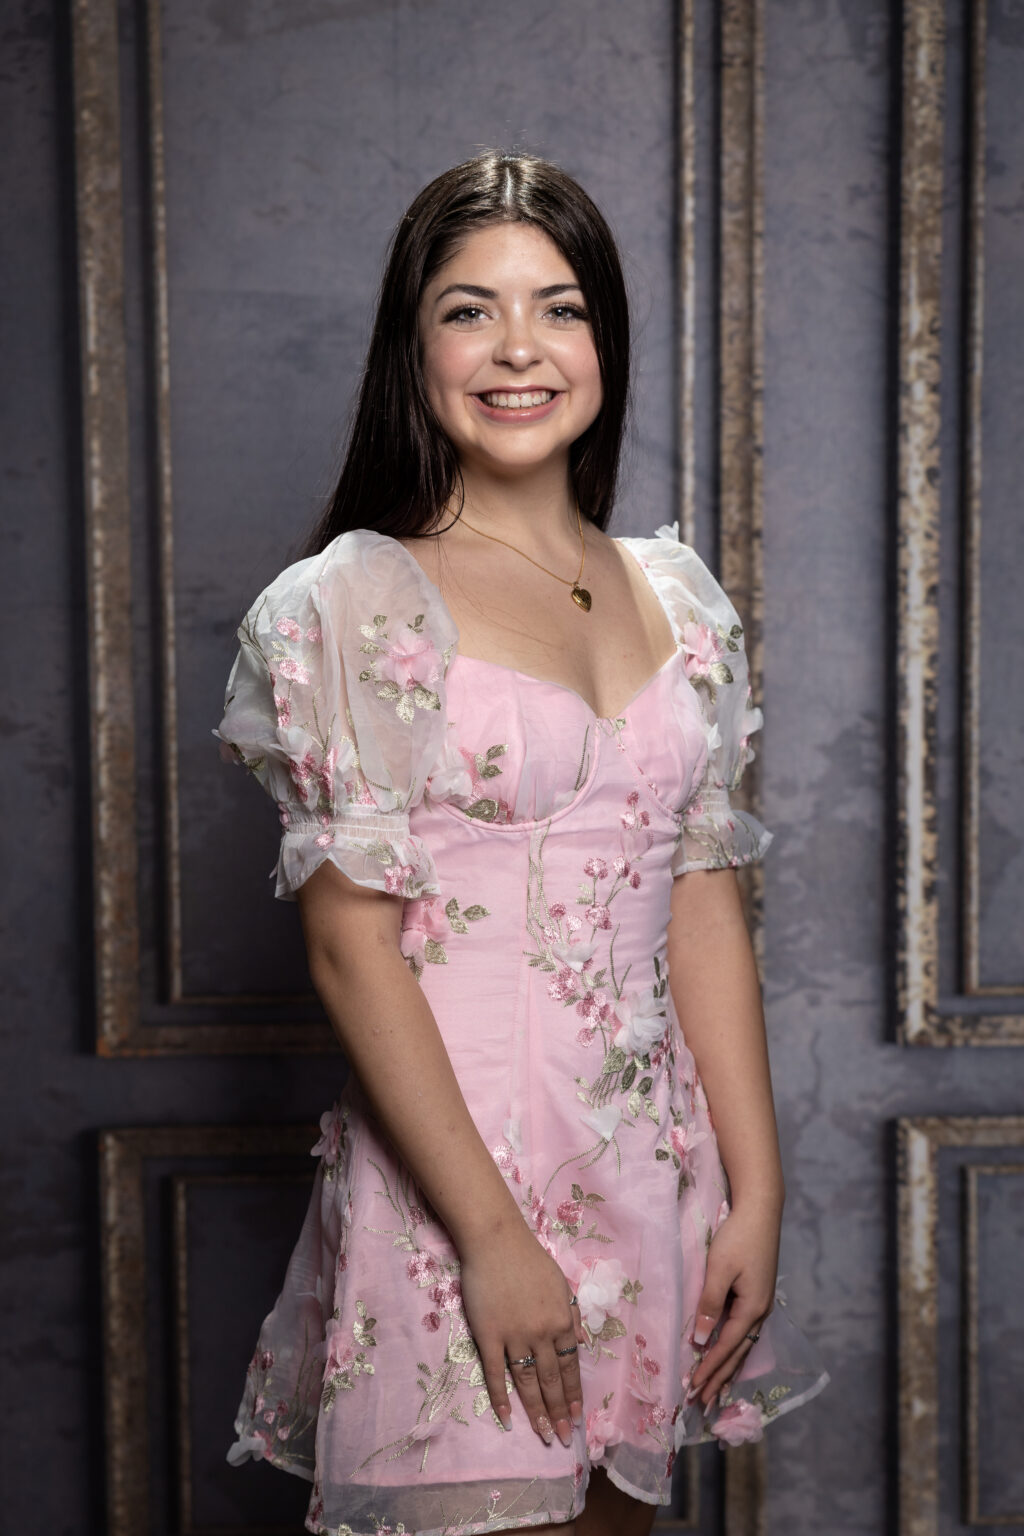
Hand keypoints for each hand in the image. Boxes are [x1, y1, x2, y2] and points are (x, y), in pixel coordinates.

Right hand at [459, 1223, 586, 1446]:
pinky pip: (496, 1373)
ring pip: (528, 1382)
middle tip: (563, 1438)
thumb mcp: (562, 1284)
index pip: (570, 1366)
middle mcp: (542, 1333)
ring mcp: (514, 1336)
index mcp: (562, 1320)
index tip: (577, 1417)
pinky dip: (502, 1397)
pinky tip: (507, 1418)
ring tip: (543, 1435)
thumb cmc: (530, 1259)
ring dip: (536, 1412)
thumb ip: (573, 1314)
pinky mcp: (489, 1336)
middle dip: (559, 1412)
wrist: (495, 1240)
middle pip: (551, 1380)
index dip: (573, 1393)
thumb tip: (582, 1343)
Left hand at [685, 1198, 780, 1406]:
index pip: (726, 1348)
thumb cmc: (737, 1237)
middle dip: (719, 1378)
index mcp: (752, 1309)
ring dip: (727, 1369)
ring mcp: (761, 1304)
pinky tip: (730, 1357)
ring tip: (716, 1392)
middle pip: (737, 1354)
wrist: (761, 1210)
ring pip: (742, 1345)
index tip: (693, 1391)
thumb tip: (702, 1341)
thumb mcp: (719, 1269)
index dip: (709, 1370)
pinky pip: (744, 1332)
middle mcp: (759, 1312)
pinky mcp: (757, 1294)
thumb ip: (710, 1305)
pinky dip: (734, 1350)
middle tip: (702, 1404)